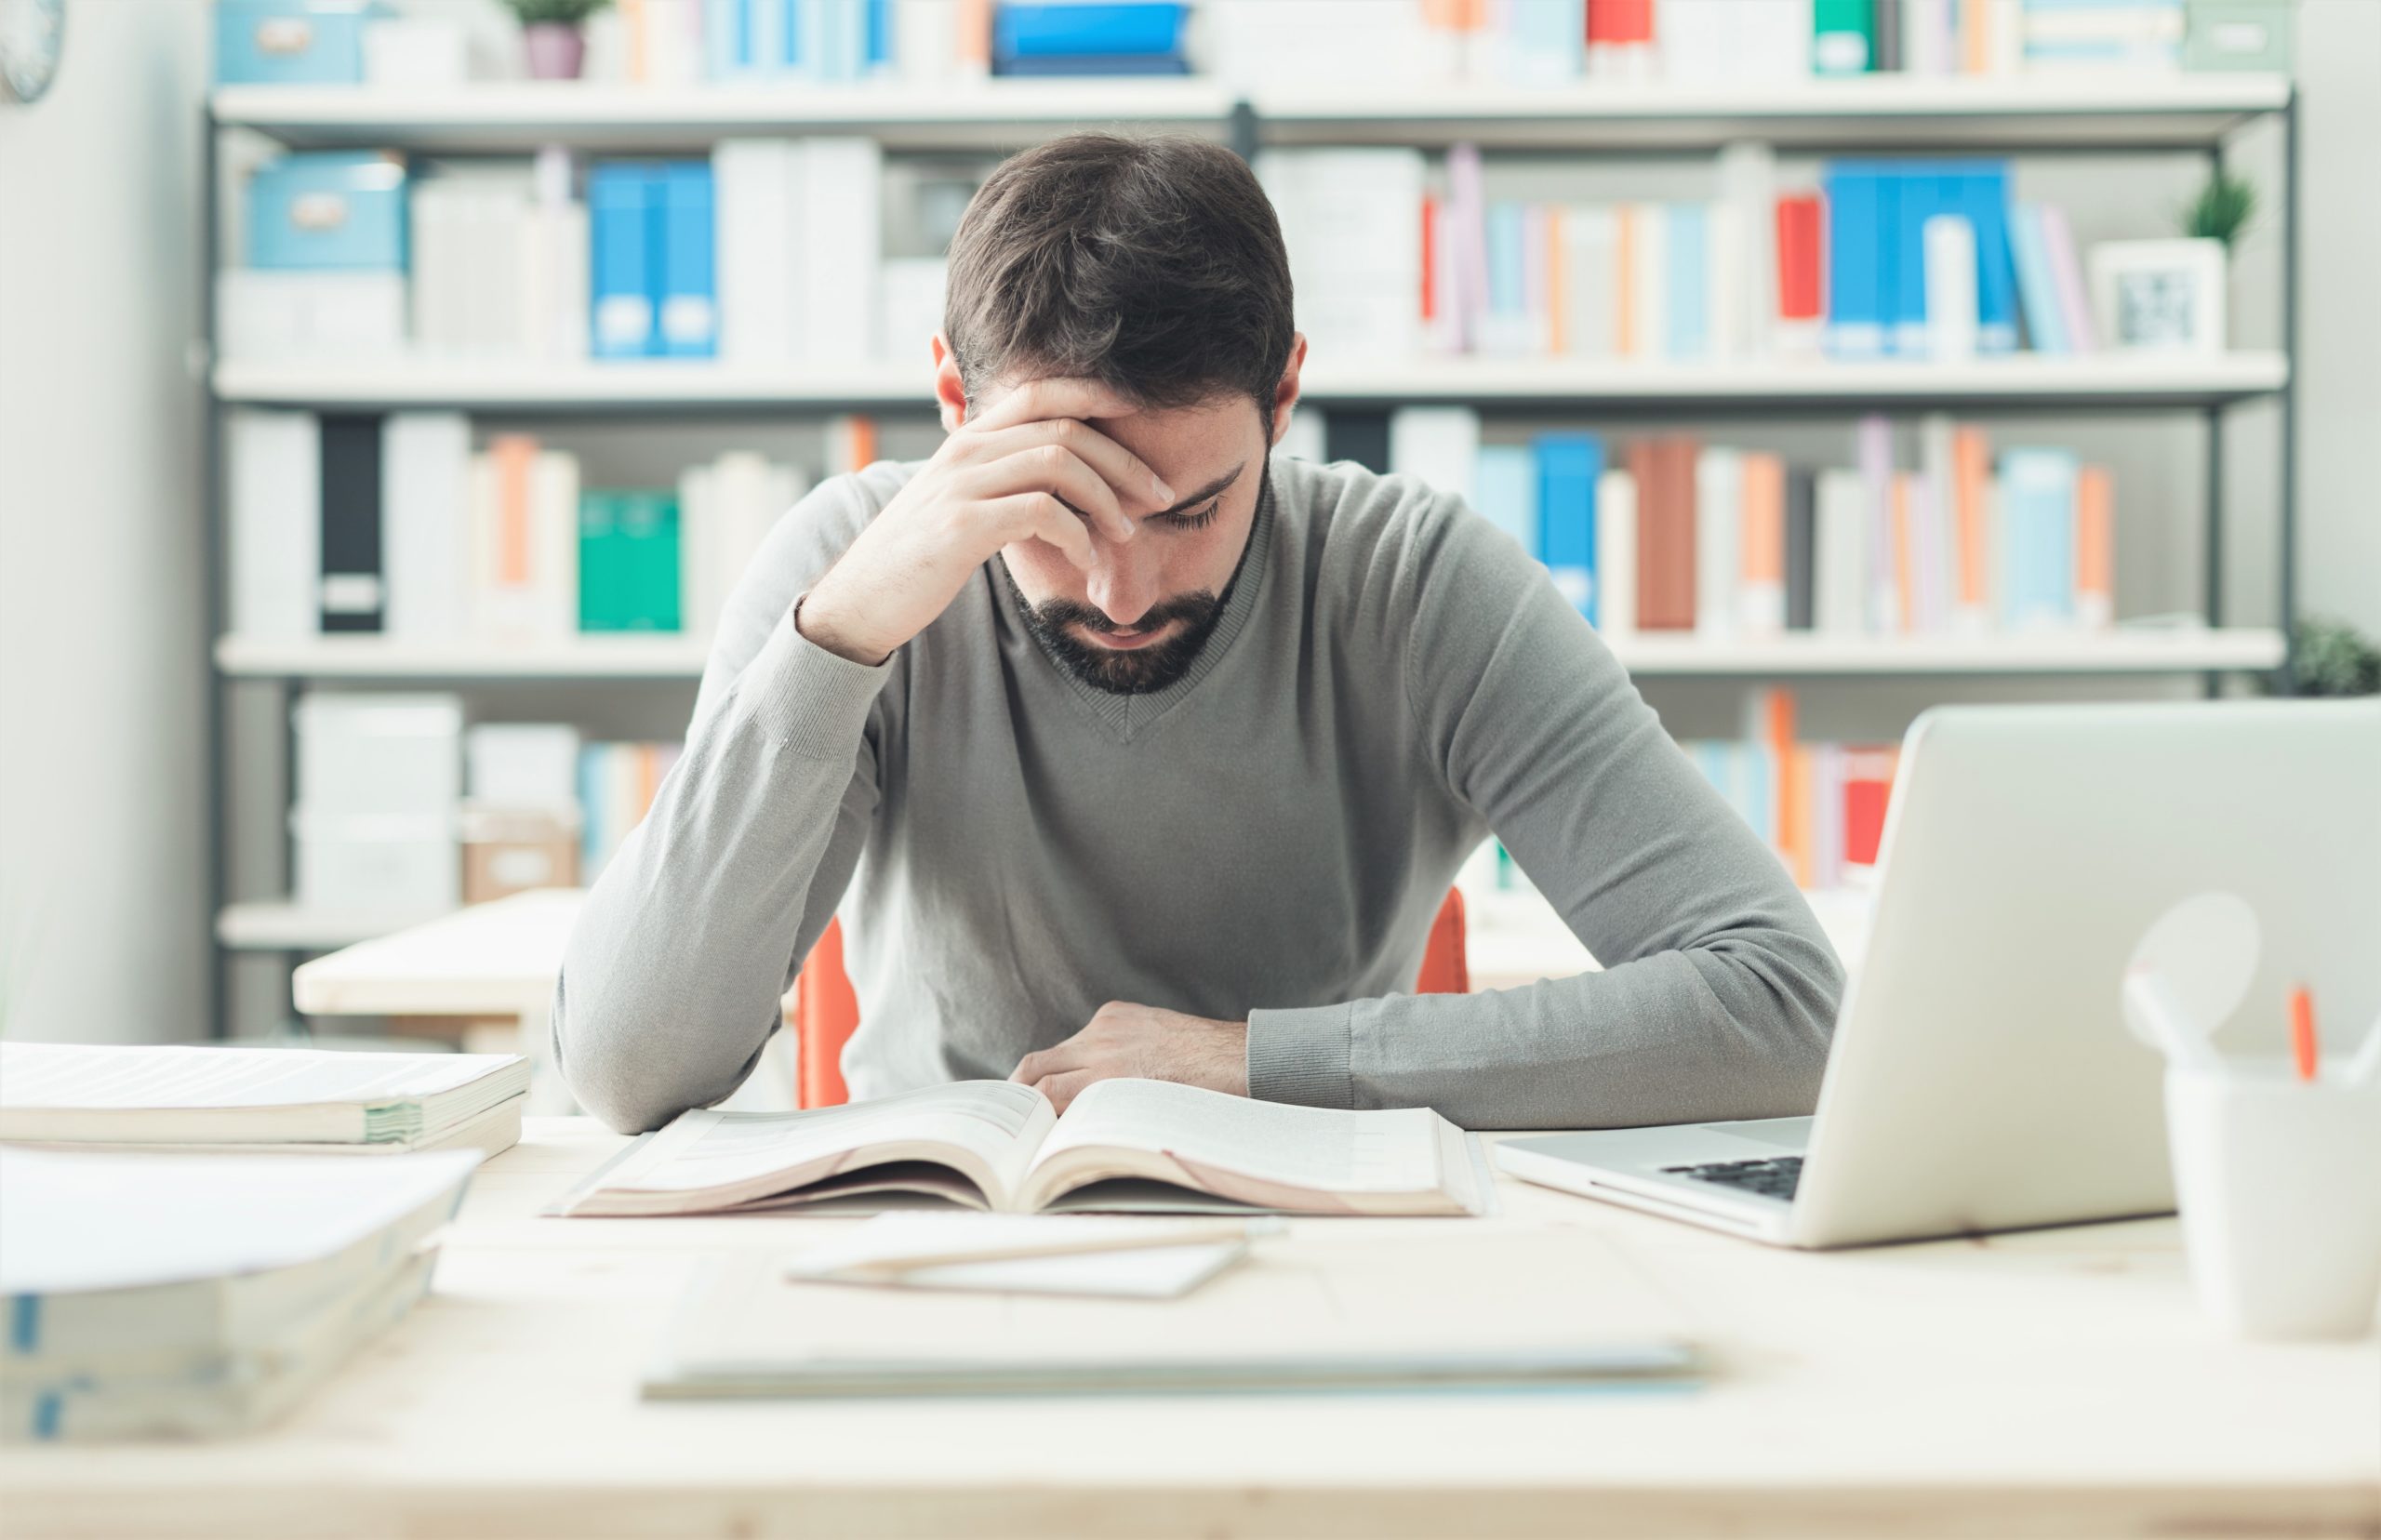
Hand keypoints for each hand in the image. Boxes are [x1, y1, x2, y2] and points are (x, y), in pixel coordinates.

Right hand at [795, 378, 1175, 665]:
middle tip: (1160, 494)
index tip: (1140, 418)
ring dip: (1108, 498)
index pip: (1040, 392)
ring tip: (1127, 532)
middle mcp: (965, 451)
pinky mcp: (963, 525)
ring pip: (1060, 462)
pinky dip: (1078, 533)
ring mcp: (962, 484)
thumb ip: (1000, 483)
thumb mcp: (959, 506)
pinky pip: (1043, 511)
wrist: (859, 602)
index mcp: (966, 440)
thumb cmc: (918, 559)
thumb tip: (1060, 485)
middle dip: (1124, 460)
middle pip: (1065, 428)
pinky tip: (1084, 557)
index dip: (1096, 395)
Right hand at [1010, 1002, 1248, 1113]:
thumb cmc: (1197, 1100)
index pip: (1044, 1092)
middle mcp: (1104, 1047)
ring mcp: (1109, 1025)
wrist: (1235, 1059)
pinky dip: (1081, 1053)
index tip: (1019, 1126)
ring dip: (1050, 1071)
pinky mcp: (1117, 1012)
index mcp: (1110, 1078)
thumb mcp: (1145, 1119)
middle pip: (1035, 1065)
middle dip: (1018, 1088)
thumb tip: (1065, 1130)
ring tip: (1050, 1095)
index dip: (1026, 1110)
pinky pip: (1085, 1035)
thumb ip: (1102, 1119)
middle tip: (1012, 1109)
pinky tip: (1094, 1070)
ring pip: (1058, 1050)